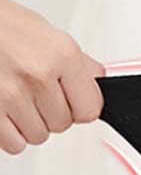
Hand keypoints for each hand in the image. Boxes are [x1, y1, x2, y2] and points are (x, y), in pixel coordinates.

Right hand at [0, 0, 105, 154]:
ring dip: (28, 123)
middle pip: (63, 124)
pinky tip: (3, 110)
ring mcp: (13, 94)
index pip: (90, 109)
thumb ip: (74, 61)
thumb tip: (98, 78)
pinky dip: (9, 134)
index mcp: (61, 54)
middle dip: (49, 112)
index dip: (78, 106)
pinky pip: (14, 144)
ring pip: (39, 136)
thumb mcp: (42, 30)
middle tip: (30, 90)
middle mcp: (39, 75)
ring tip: (13, 95)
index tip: (67, 99)